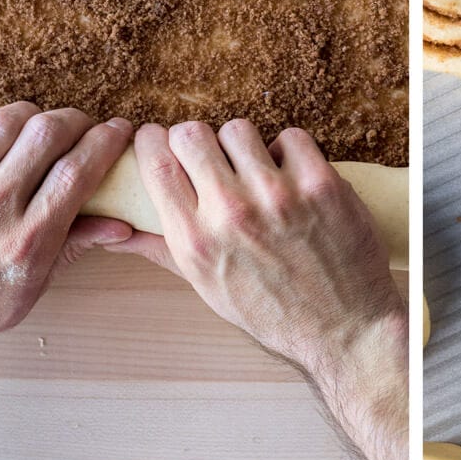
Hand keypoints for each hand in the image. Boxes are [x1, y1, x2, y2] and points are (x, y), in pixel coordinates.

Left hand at [0, 98, 132, 430]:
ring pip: (3, 121)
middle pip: (47, 135)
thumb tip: (120, 225)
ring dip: (31, 114)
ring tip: (38, 125)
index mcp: (28, 240)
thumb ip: (72, 248)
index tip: (118, 131)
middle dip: (75, 121)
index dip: (106, 141)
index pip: (79, 171)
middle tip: (82, 126)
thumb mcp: (30, 289)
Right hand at [107, 120, 407, 459]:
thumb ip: (163, 250)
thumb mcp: (208, 289)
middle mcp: (230, 213)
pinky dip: (290, 153)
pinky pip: (291, 137)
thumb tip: (115, 233)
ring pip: (239, 130)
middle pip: (191, 134)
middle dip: (197, 141)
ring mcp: (277, 195)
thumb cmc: (273, 313)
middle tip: (214, 159)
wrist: (345, 330)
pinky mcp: (320, 185)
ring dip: (245, 147)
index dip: (153, 142)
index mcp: (195, 240)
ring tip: (258, 172)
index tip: (162, 142)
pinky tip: (294, 178)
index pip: (155, 161)